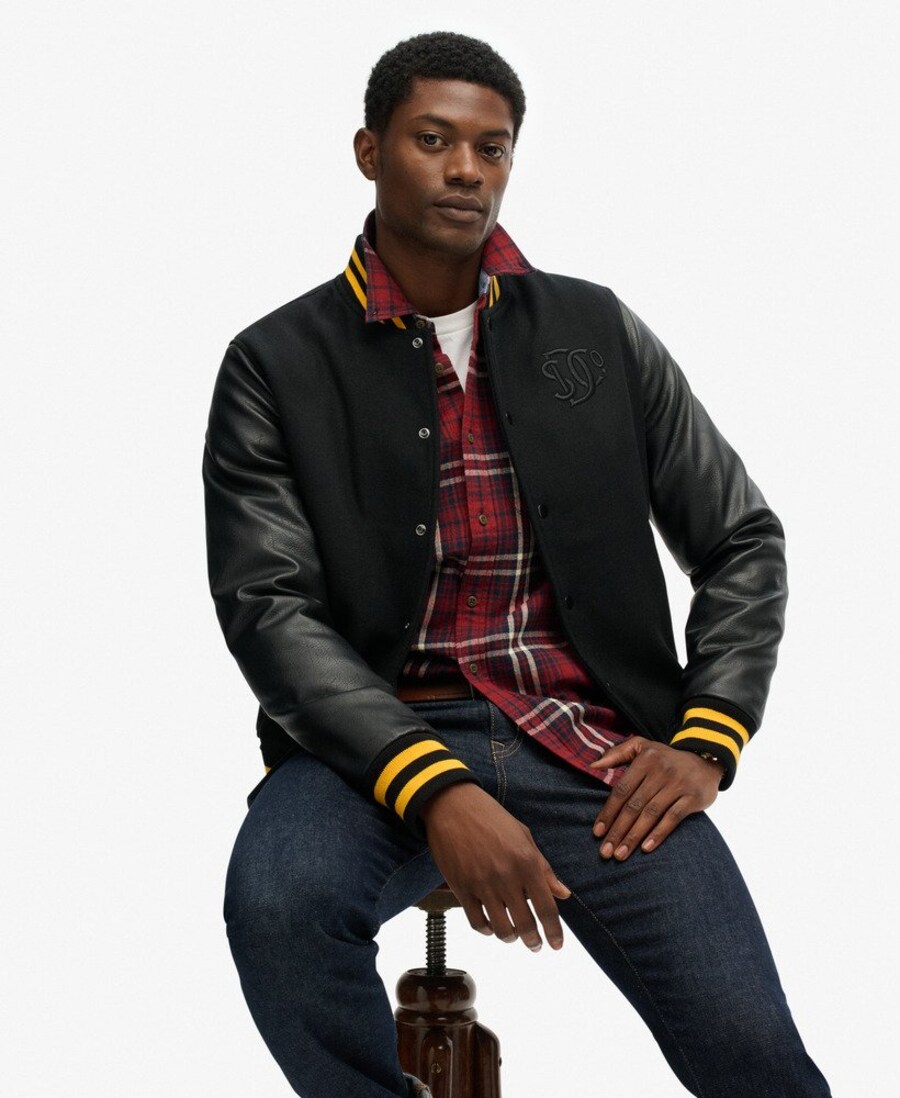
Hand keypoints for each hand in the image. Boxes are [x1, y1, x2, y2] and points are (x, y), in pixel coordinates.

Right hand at [419, 783, 570, 951]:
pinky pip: (476, 922)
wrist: (453, 805)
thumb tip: (563, 894)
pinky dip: (486, 929)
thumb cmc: (491, 818)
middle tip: (535, 945)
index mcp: (526, 862)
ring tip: (513, 934)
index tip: (556, 945)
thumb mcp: (524, 836)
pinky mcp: (461, 888)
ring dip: (510, 937)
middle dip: (533, 941)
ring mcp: (482, 884)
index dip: (554, 932)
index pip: (546, 908)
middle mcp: (506, 876)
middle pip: (525, 925)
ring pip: (501, 929)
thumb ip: (544, 869)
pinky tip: (491, 925)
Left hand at [588, 737, 724, 859]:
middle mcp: (660, 771)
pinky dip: (659, 834)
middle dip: (617, 831)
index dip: (608, 812)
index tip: (597, 832)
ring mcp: (677, 785)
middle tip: (605, 851)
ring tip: (620, 855)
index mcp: (645, 760)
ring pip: (650, 814)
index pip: (621, 790)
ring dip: (633, 837)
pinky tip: (646, 848)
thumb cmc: (666, 758)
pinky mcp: (692, 798)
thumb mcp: (642, 746)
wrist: (706, 759)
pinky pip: (673, 818)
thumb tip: (592, 766)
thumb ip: (617, 754)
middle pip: (634, 806)